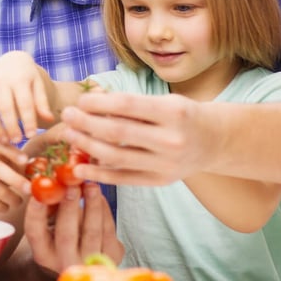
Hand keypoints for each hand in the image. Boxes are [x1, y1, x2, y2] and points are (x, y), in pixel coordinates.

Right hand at [0, 51, 54, 142]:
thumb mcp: (38, 85)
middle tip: (18, 141)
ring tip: (6, 141)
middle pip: (5, 108)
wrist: (10, 60)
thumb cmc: (27, 76)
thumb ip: (42, 103)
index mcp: (19, 78)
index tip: (31, 135)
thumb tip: (49, 120)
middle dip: (11, 127)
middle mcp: (1, 80)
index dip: (27, 121)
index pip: (24, 103)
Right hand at [0, 141, 30, 211]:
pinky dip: (2, 206)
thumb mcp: (8, 166)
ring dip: (12, 198)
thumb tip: (44, 169)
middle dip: (15, 180)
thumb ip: (23, 165)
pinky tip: (6, 206)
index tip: (25, 160)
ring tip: (18, 202)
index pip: (2, 146)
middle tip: (29, 190)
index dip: (13, 152)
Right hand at [24, 182, 121, 273]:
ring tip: (90, 185)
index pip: (35, 232)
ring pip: (92, 232)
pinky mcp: (112, 256)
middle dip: (69, 207)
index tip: (39, 192)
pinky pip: (108, 230)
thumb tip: (53, 184)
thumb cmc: (63, 238)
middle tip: (72, 186)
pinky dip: (104, 210)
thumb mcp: (50, 227)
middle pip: (66, 234)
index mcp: (44, 255)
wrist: (86, 259)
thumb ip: (49, 209)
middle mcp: (65, 262)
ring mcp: (90, 262)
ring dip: (92, 205)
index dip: (35, 211)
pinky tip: (100, 196)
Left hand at [60, 92, 215, 185]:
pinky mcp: (159, 181)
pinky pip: (123, 179)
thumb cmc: (181, 115)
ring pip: (116, 156)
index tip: (80, 100)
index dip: (99, 103)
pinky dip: (98, 174)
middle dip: (86, 123)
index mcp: (173, 113)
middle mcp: (171, 140)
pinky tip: (79, 167)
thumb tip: (91, 98)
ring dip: (86, 146)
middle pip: (117, 132)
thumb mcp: (163, 101)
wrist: (213, 141)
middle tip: (66, 115)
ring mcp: (166, 164)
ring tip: (69, 135)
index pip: (127, 106)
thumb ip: (130, 102)